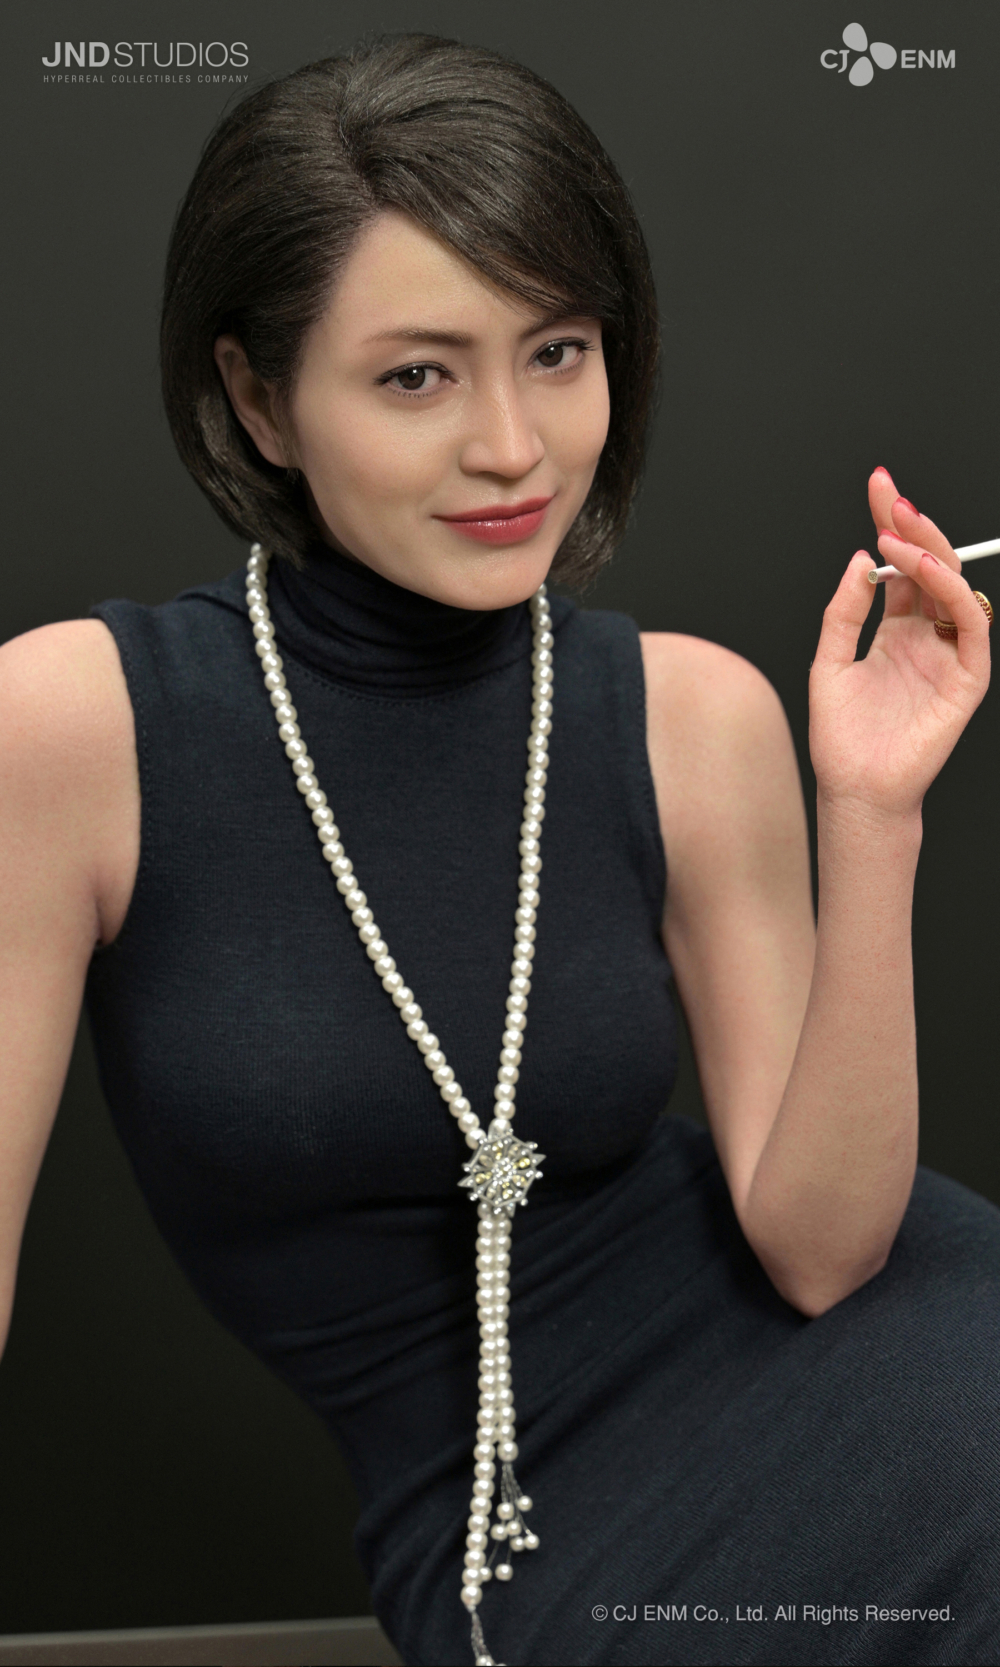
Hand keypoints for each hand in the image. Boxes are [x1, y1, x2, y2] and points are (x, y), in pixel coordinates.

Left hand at [808, 468, 990, 820]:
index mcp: (895, 631)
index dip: (890, 525)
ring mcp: (948, 655)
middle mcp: (926, 637)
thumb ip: (843, 612)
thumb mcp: (828, 662)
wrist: (855, 790)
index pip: (899, 568)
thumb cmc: (841, 738)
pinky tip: (925, 571)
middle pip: (929, 569)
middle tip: (892, 498)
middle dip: (913, 528)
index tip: (878, 486)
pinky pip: (971, 625)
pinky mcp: (967, 678)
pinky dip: (951, 593)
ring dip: (930, 555)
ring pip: (954, 590)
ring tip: (897, 533)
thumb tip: (859, 560)